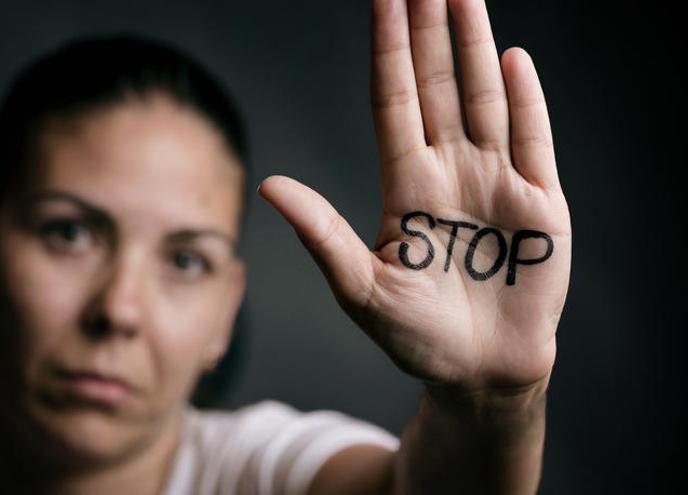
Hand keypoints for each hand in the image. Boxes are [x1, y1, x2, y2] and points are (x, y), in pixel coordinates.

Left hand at [258, 0, 570, 397]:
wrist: (479, 373)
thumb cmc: (417, 338)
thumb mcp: (361, 289)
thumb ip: (321, 233)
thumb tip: (267, 186)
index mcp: (406, 186)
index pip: (394, 102)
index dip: (389, 52)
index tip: (385, 0)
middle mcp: (449, 172)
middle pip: (437, 87)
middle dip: (430, 32)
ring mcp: (496, 183)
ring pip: (485, 100)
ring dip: (476, 48)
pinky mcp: (540, 206)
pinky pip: (534, 141)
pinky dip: (528, 101)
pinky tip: (513, 58)